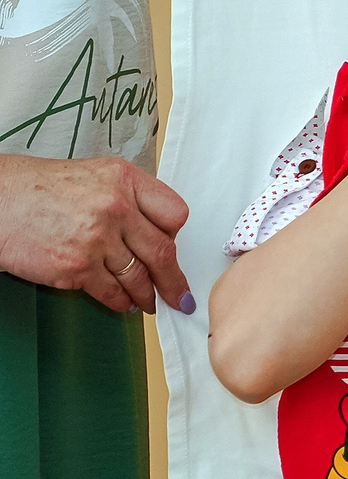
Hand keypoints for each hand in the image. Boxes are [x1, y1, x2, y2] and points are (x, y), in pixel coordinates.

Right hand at [0, 153, 191, 312]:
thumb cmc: (37, 188)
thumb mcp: (94, 176)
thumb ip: (128, 198)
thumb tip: (156, 232)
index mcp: (123, 179)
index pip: (175, 214)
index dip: (175, 235)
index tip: (175, 248)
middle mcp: (114, 207)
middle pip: (163, 252)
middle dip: (174, 281)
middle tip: (180, 295)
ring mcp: (96, 239)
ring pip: (139, 278)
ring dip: (147, 295)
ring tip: (149, 301)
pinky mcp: (76, 267)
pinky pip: (112, 293)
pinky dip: (122, 302)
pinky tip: (124, 302)